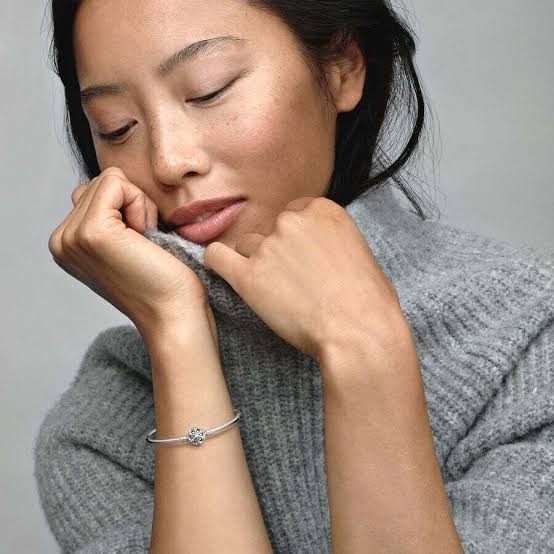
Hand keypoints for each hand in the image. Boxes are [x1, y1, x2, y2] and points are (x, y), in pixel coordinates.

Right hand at [48, 167, 217, 343]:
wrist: (174, 315)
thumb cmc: (163, 282)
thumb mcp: (126, 243)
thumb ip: (109, 214)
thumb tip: (113, 181)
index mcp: (67, 244)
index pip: (96, 191)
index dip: (128, 209)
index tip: (139, 245)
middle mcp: (61, 240)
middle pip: (102, 182)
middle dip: (132, 204)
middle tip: (143, 244)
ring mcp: (72, 237)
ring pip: (110, 180)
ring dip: (138, 205)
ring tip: (144, 243)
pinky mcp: (92, 232)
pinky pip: (117, 183)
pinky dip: (140, 204)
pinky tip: (145, 238)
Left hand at [204, 196, 406, 362]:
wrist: (358, 331)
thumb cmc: (369, 301)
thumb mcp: (361, 255)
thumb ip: (333, 243)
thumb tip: (325, 253)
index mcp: (321, 210)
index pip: (293, 214)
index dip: (295, 239)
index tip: (299, 257)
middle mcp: (291, 221)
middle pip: (269, 230)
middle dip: (276, 251)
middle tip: (290, 279)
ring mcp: (268, 246)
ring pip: (247, 246)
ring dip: (255, 263)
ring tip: (272, 290)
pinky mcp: (248, 275)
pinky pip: (217, 257)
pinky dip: (219, 263)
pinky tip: (226, 272)